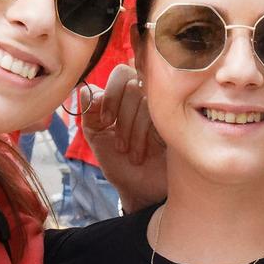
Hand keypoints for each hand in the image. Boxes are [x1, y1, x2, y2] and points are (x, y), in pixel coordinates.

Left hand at [77, 63, 166, 209]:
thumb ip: (89, 112)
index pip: (121, 73)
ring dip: (132, 131)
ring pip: (145, 99)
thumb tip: (85, 90)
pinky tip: (146, 153)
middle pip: (132, 85)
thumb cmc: (120, 163)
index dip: (111, 94)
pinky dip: (144, 135)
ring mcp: (167, 108)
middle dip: (121, 118)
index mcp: (128, 96)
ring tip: (133, 154)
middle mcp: (150, 97)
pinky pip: (159, 114)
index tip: (104, 122)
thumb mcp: (97, 137)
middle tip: (120, 146)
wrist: (140, 190)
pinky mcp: (178, 121)